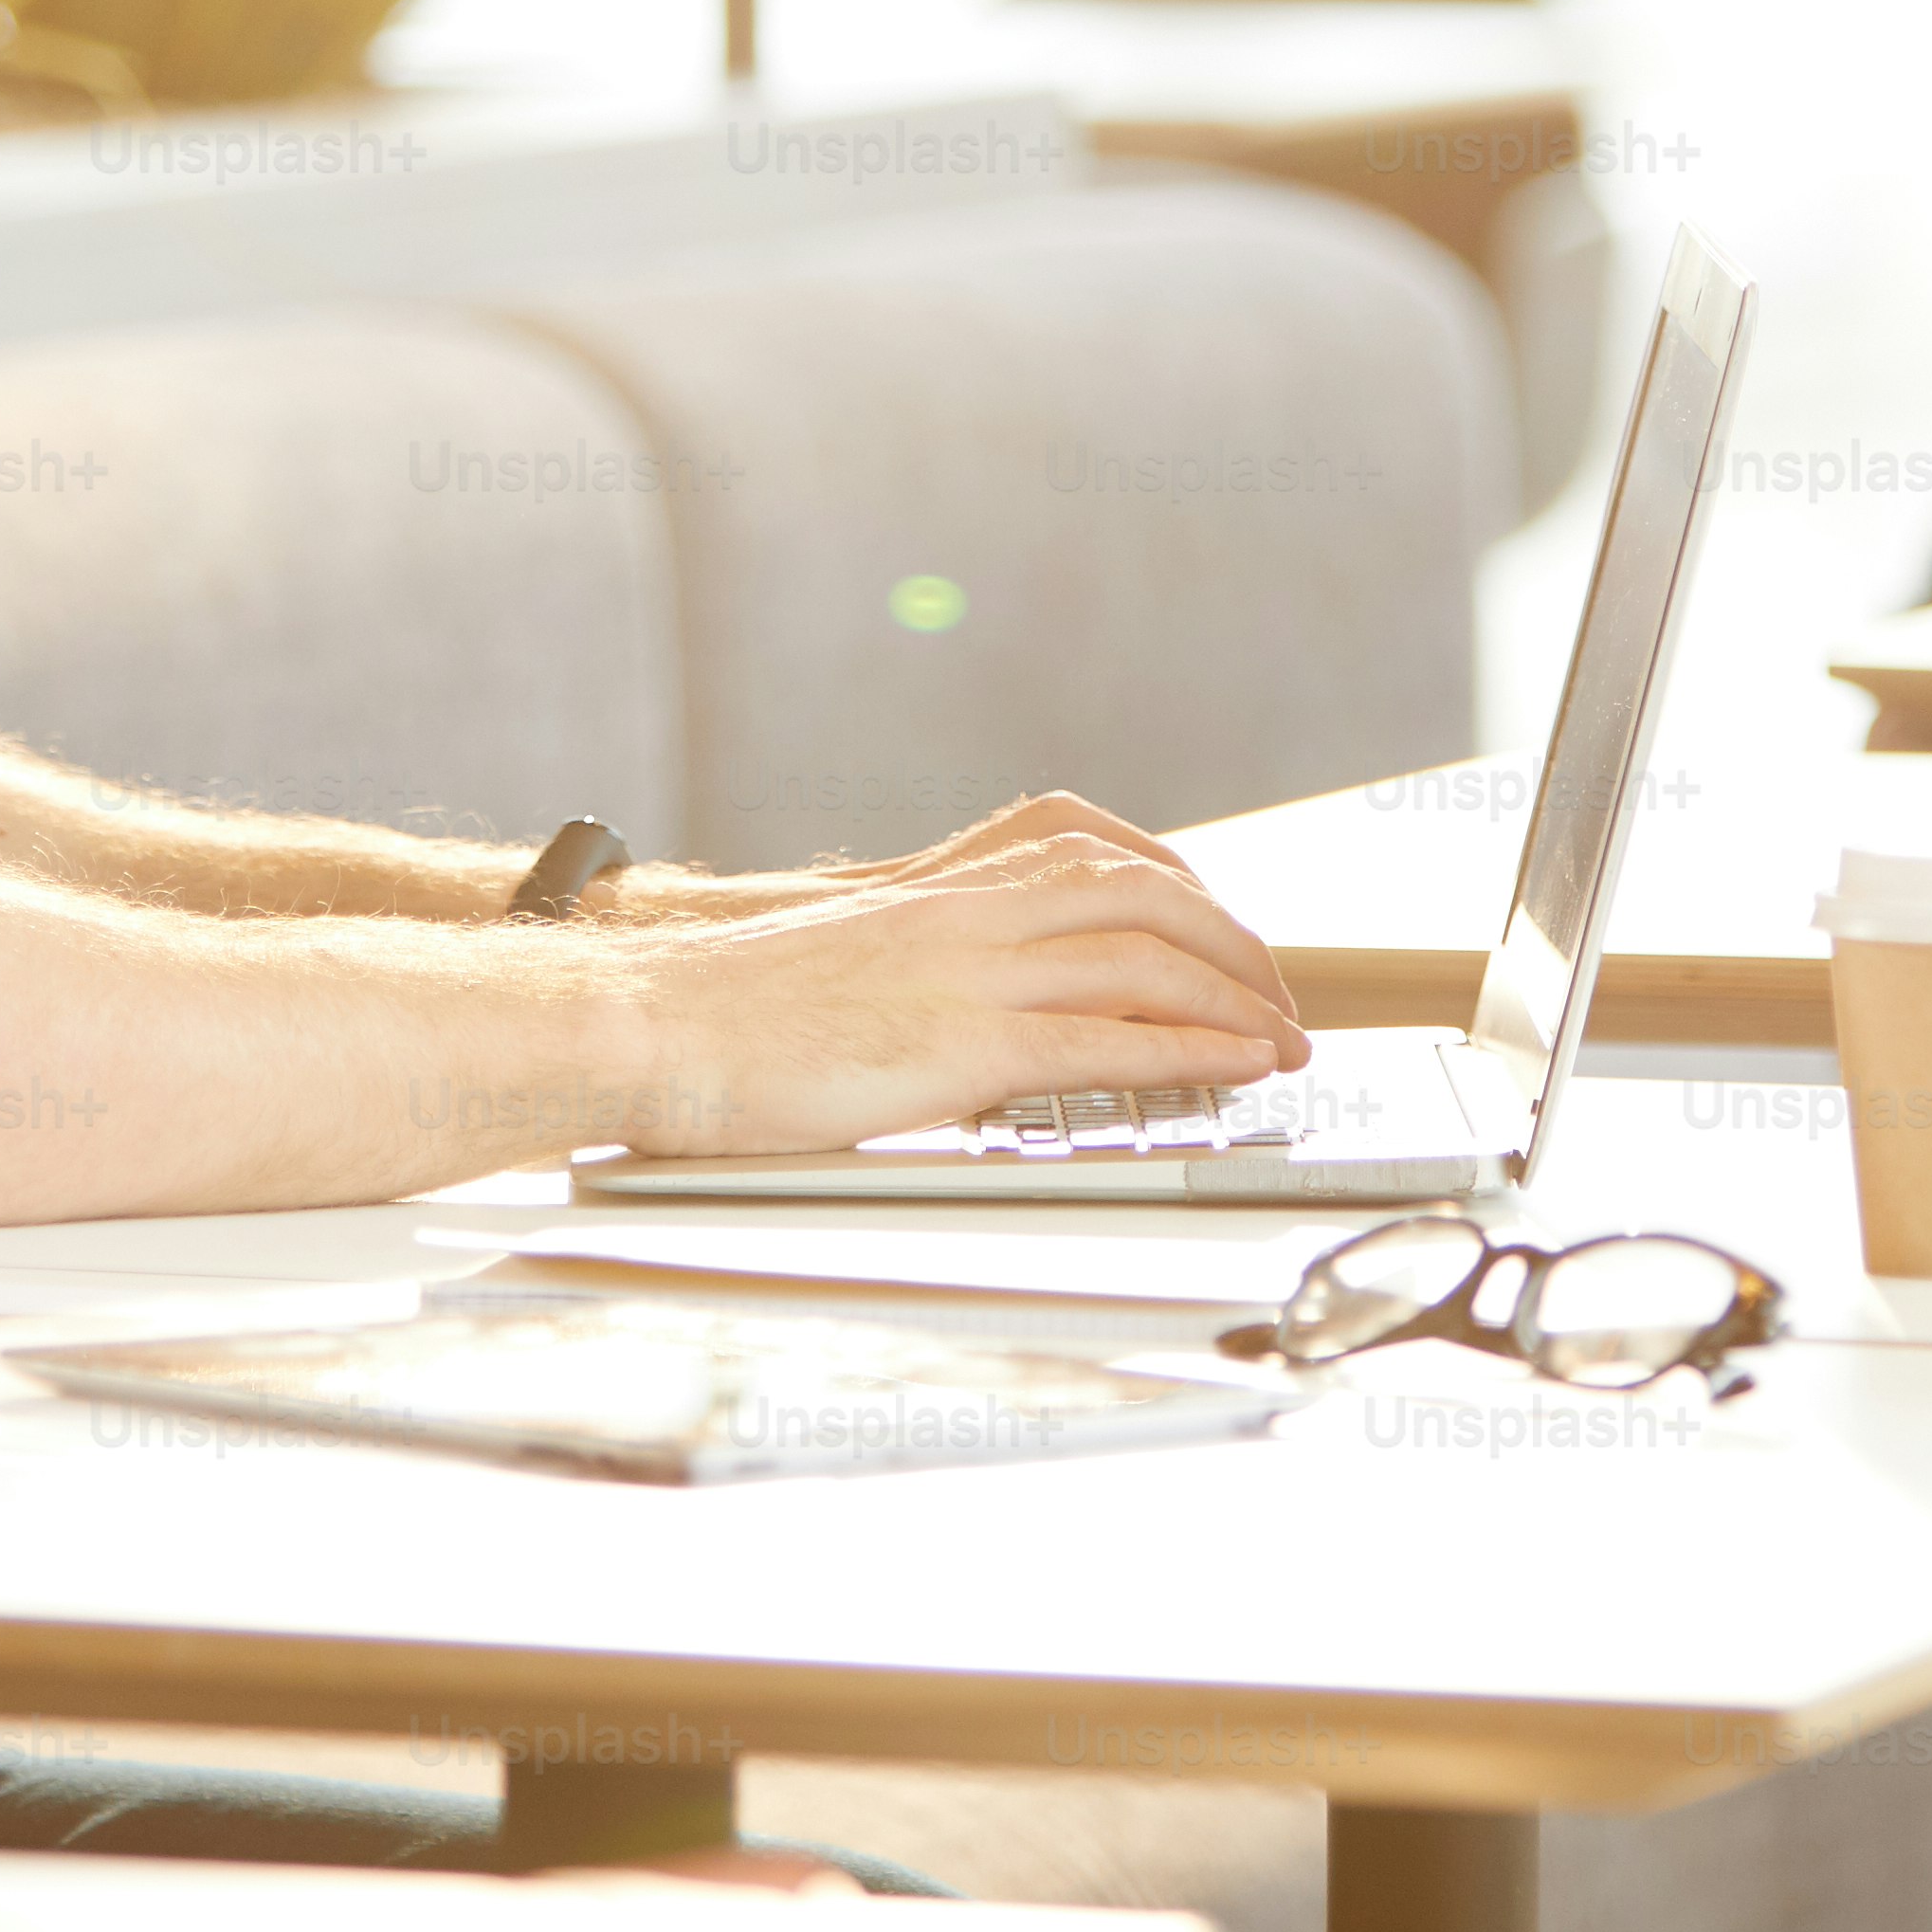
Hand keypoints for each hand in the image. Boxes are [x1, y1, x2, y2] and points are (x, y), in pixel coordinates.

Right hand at [613, 790, 1290, 988]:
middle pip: (1142, 896)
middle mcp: (968, 916)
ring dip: (1233, 998)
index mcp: (939, 895)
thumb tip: (944, 1015)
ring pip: (1142, 957)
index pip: (1095, 863)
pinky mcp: (959, 1043)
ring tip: (1283, 1039)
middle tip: (1276, 996)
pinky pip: (1105, 1040)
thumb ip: (908, 974)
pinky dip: (1188, 1051)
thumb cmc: (719, 1012)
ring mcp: (967, 973)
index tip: (1218, 942)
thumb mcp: (836, 966)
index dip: (1178, 898)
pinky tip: (1235, 1068)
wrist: (648, 1018)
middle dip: (1229, 944)